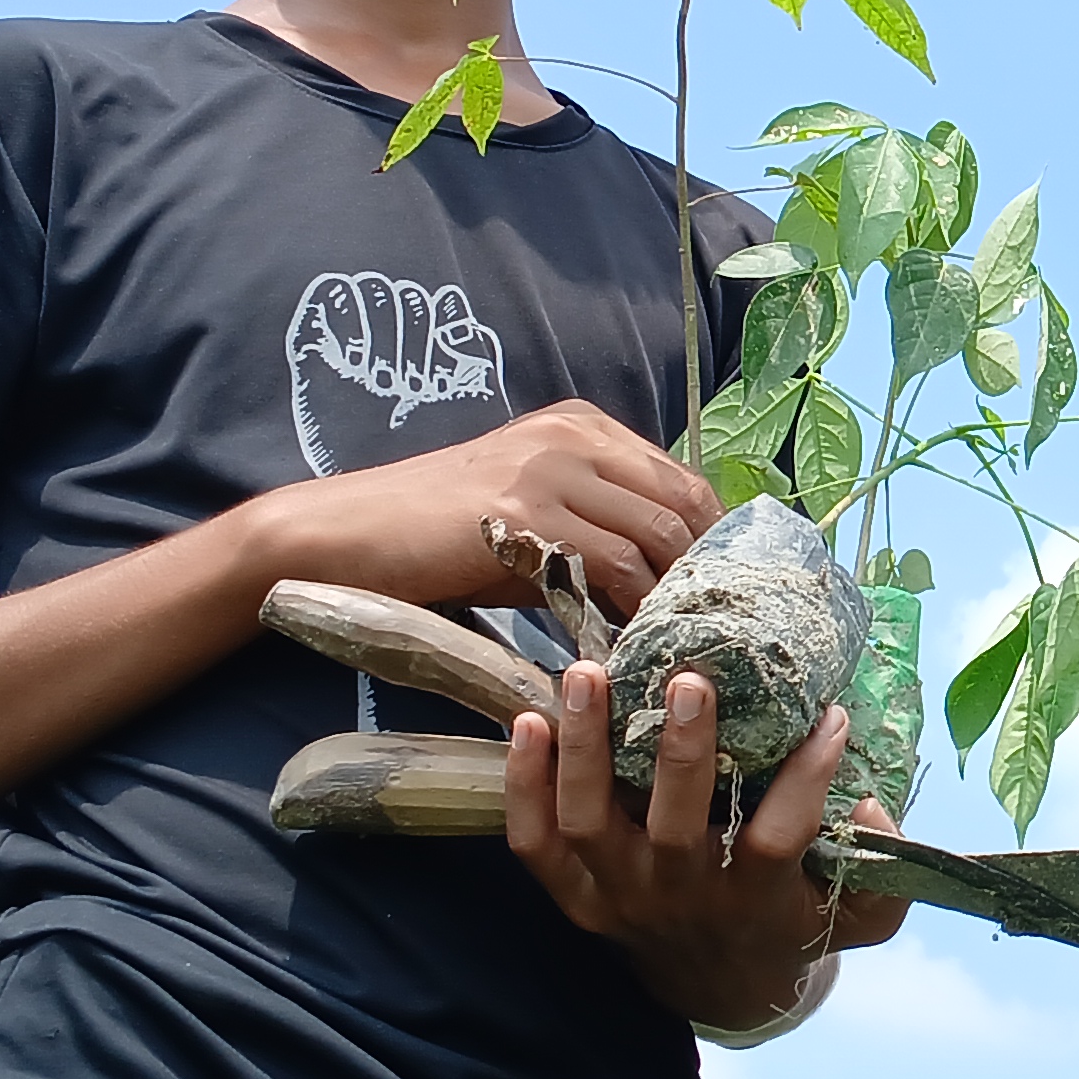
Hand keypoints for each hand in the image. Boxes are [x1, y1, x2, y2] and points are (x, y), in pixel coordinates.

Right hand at [256, 401, 718, 614]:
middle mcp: (577, 435)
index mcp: (585, 427)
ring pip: (658, 535)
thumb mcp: (533, 519)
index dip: (717, 543)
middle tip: (715, 635)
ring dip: (676, 599)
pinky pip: (612, 566)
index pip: (685, 480)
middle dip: (710, 574)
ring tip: (679, 651)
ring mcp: (551, 468)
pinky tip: (633, 651)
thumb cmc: (441, 539)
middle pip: (685, 502)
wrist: (349, 533)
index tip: (728, 600)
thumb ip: (599, 534)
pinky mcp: (526, 512)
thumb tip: (669, 589)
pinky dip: (633, 613)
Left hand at [502, 662, 902, 1030]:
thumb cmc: (790, 922)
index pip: (783, 836)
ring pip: (590, 823)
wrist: (718, 984)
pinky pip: (535, 844)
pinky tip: (528, 721)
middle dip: (682, 752)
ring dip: (585, 749)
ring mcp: (619, 896)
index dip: (810, 777)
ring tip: (587, 673)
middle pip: (674, 827)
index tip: (831, 716)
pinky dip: (523, 786)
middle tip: (691, 680)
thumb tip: (869, 807)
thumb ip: (886, 873)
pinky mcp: (574, 893)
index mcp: (755, 898)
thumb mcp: (859, 916)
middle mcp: (681, 897)